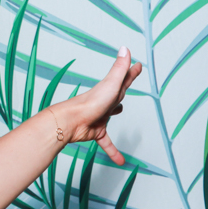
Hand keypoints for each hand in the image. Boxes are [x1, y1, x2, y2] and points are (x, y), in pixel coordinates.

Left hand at [51, 46, 142, 164]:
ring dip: (114, 111)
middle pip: (118, 93)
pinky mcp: (96, 131)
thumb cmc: (91, 103)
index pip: (123, 78)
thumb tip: (125, 47)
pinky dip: (113, 151)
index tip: (137, 64)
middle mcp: (105, 102)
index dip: (131, 71)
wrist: (70, 122)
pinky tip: (120, 161)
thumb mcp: (110, 84)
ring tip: (119, 109)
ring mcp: (100, 115)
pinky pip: (107, 142)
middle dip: (123, 86)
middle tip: (129, 80)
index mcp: (110, 90)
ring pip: (110, 113)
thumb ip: (119, 68)